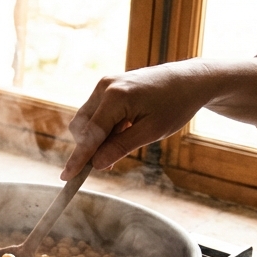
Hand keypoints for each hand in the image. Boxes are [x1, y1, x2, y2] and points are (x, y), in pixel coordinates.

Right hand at [59, 62, 217, 179]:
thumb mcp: (151, 132)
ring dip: (97, 138)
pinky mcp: (108, 86)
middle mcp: (104, 87)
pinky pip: (95, 112)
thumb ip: (120, 147)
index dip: (79, 158)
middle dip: (88, 148)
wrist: (189, 80)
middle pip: (81, 126)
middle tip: (108, 164)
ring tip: (119, 148)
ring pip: (86, 120)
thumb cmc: (175, 105)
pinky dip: (103, 128)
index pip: (90, 134)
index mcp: (116, 97)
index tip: (67, 176)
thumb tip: (96, 163)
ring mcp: (105, 84)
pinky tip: (121, 134)